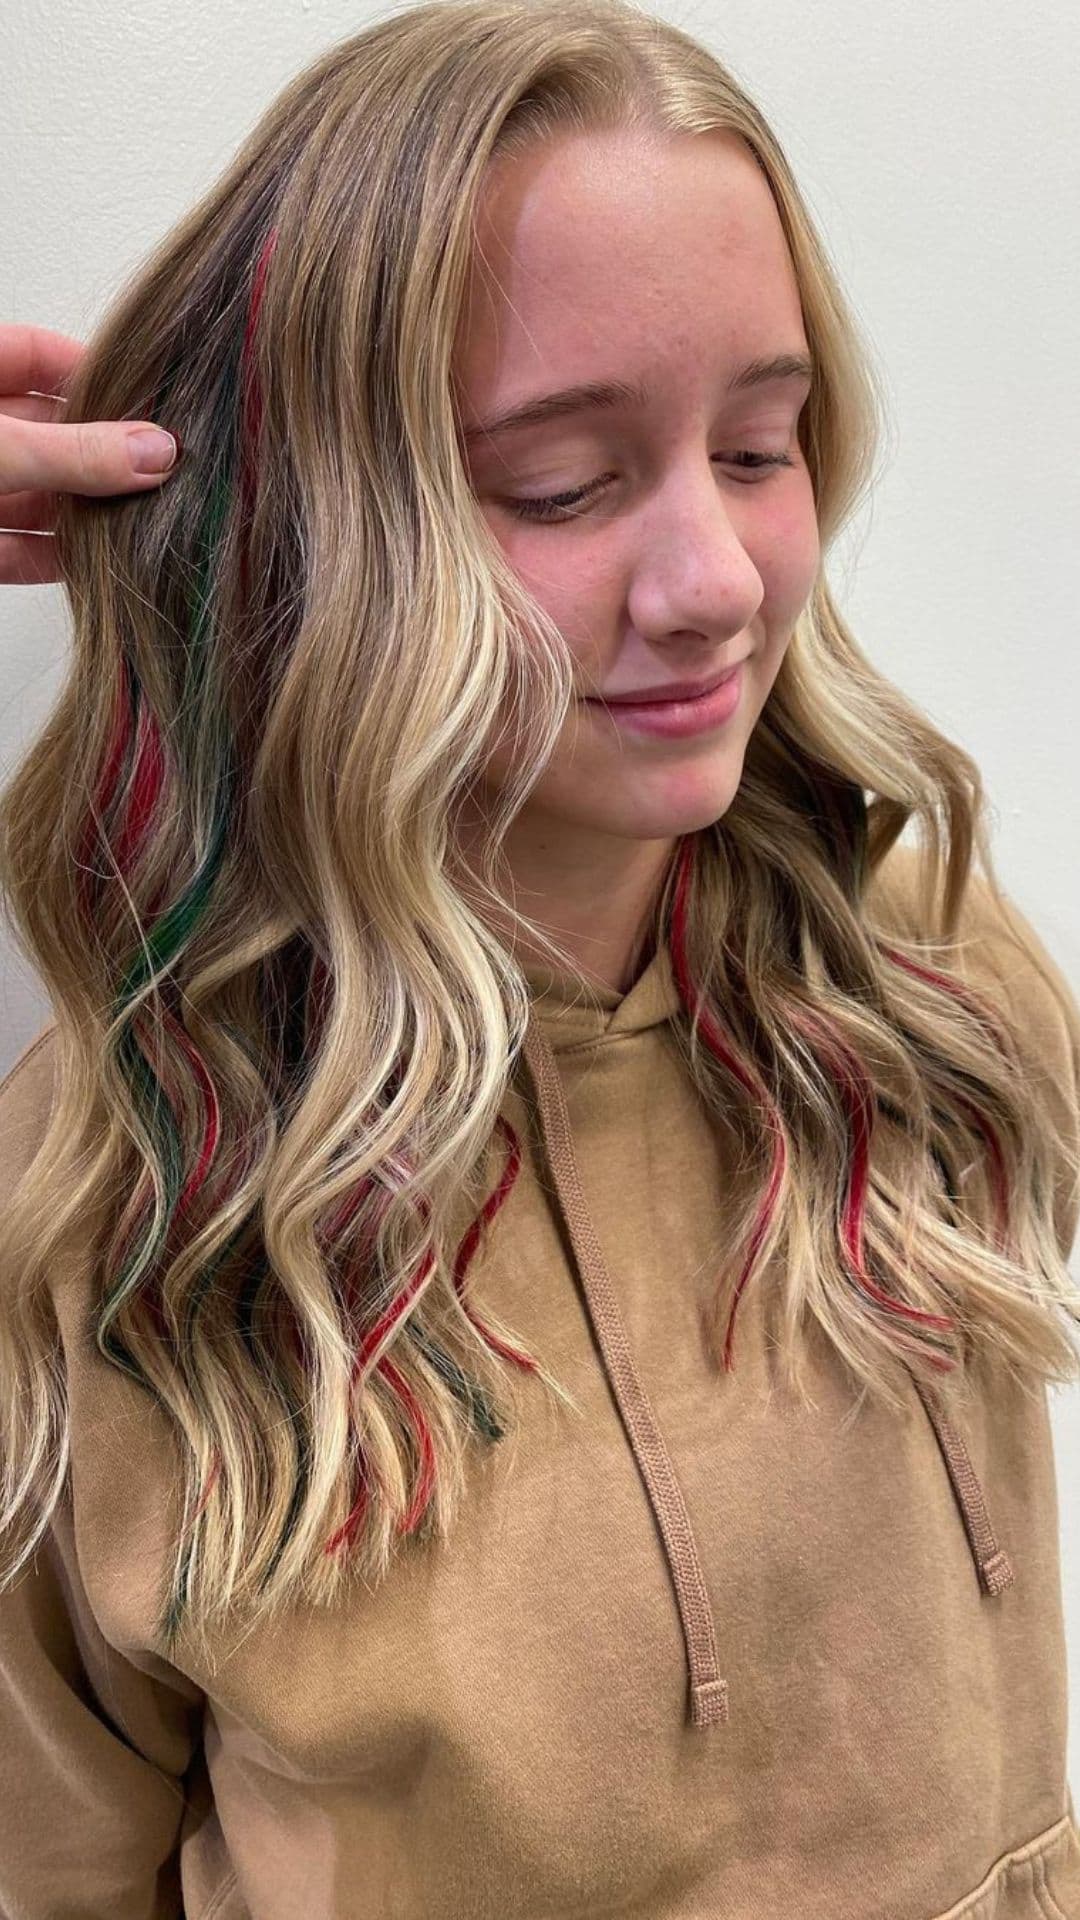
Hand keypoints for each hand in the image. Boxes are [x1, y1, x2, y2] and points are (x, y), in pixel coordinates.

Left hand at [0, 324, 179, 584]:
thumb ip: (73, 453)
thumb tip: (157, 450)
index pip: (36, 355)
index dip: (93, 371)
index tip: (151, 396)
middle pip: (50, 433)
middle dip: (104, 454)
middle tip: (165, 468)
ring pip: (40, 496)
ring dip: (90, 513)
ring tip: (149, 523)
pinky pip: (21, 551)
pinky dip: (58, 560)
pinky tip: (101, 566)